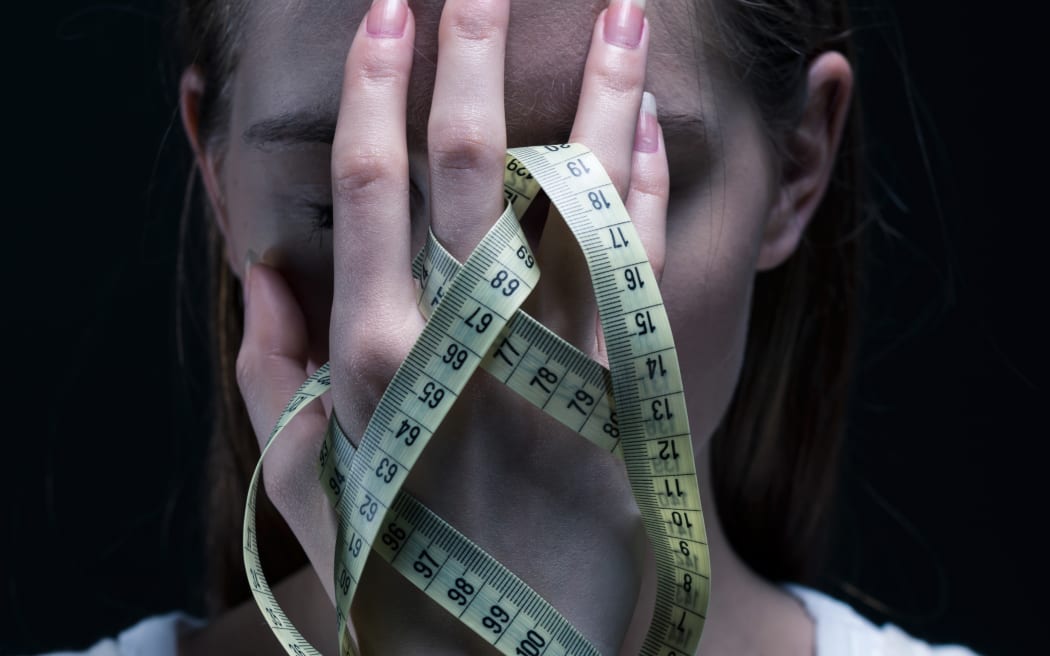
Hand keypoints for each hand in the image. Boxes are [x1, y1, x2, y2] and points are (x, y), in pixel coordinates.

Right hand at [236, 0, 669, 652]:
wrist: (509, 646)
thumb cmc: (397, 559)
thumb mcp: (304, 481)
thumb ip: (268, 373)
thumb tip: (262, 267)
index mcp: (370, 347)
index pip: (369, 176)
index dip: (376, 81)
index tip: (390, 7)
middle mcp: (459, 335)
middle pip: (470, 159)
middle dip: (473, 51)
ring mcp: (550, 356)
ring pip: (577, 194)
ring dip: (598, 88)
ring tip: (620, 6)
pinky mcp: (624, 387)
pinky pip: (642, 265)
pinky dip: (650, 188)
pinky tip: (652, 124)